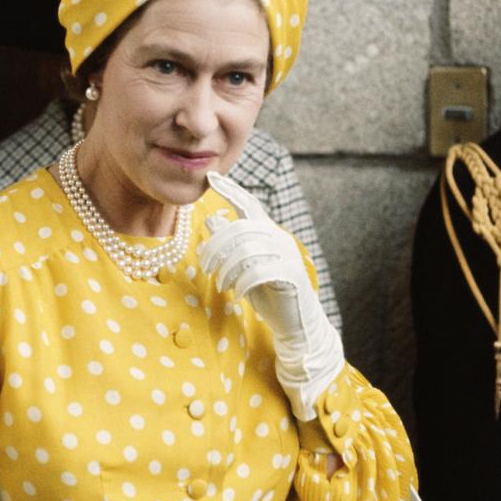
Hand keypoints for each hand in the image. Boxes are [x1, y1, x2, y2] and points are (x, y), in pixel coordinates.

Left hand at [200, 171, 343, 420]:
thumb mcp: (245, 267)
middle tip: (204, 266)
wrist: (295, 322)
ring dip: (226, 268)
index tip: (211, 177)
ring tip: (219, 284)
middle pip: (240, 229)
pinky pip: (259, 272)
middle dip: (216, 246)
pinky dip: (242, 282)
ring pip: (246, 250)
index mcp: (268, 232)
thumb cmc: (268, 294)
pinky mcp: (290, 275)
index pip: (249, 203)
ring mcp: (286, 256)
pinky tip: (236, 293)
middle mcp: (279, 238)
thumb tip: (211, 221)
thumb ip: (231, 246)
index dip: (230, 189)